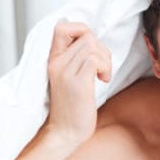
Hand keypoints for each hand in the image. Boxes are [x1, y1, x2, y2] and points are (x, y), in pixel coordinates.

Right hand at [45, 21, 111, 144]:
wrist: (64, 132)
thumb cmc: (73, 107)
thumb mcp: (72, 77)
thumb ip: (78, 59)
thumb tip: (96, 43)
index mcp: (54, 60)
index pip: (62, 27)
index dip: (83, 30)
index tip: (93, 50)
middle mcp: (57, 63)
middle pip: (86, 35)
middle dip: (102, 48)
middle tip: (102, 68)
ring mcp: (65, 72)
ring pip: (92, 46)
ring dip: (105, 59)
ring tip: (102, 75)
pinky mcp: (77, 83)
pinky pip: (94, 60)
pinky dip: (105, 67)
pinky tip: (103, 80)